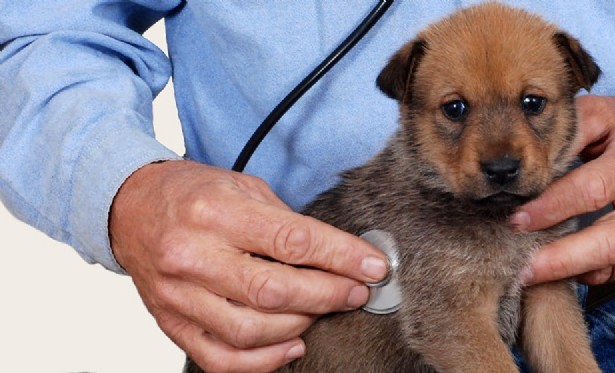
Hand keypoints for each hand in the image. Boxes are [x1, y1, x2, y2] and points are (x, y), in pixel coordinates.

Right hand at [109, 160, 388, 372]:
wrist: (129, 208)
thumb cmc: (192, 194)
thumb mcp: (243, 187)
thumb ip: (287, 223)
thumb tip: (340, 255)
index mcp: (216, 213)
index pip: (292, 241)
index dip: (342, 257)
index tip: (373, 267)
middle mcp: (193, 256)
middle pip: (275, 291)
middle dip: (328, 295)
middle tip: (355, 292)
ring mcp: (179, 295)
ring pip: (251, 330)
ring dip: (301, 326)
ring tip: (323, 311)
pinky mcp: (172, 322)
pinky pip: (221, 359)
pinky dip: (264, 362)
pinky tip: (291, 345)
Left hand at [512, 95, 614, 284]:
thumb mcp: (601, 113)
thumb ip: (567, 134)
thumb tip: (527, 167)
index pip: (593, 190)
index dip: (552, 208)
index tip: (517, 221)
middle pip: (610, 241)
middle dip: (561, 259)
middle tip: (523, 268)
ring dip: (570, 272)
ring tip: (532, 275)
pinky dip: (589, 273)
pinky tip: (560, 270)